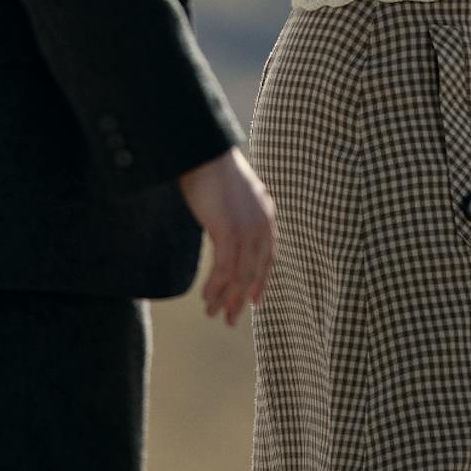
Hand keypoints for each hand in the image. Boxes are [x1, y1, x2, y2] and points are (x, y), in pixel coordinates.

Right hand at [178, 145, 274, 324]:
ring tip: (213, 314)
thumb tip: (225, 233)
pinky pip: (225, 269)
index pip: (267, 257)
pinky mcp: (229, 231)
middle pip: (254, 272)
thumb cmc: (210, 170)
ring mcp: (247, 229)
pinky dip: (215, 287)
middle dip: (240, 298)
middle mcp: (262, 225)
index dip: (260, 282)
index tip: (254, 301)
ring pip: (240, 276)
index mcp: (266, 216)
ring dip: (224, 297)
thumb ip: (234, 217)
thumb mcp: (230, 198)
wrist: (202, 152)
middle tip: (229, 319)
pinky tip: (206, 298)